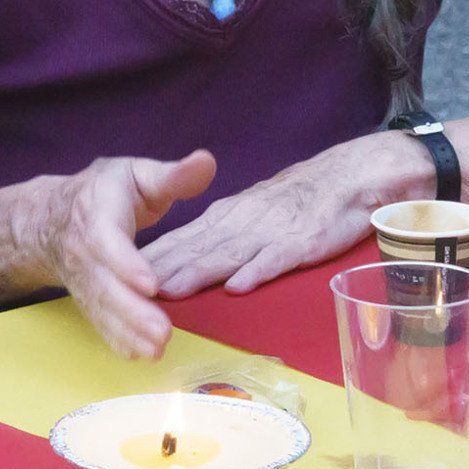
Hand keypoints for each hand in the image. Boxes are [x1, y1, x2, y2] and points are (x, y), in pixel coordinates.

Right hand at [10, 150, 215, 359]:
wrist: (51, 218)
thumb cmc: (105, 192)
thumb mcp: (136, 174)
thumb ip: (173, 175)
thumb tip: (207, 162)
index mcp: (96, 212)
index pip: (105, 239)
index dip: (125, 263)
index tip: (151, 283)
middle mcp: (83, 250)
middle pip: (102, 283)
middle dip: (130, 310)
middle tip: (162, 331)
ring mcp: (82, 278)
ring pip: (100, 307)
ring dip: (126, 331)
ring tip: (157, 348)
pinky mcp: (86, 297)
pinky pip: (98, 322)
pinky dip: (117, 340)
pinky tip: (141, 355)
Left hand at [141, 135, 409, 297]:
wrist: (348, 177)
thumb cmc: (300, 201)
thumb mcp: (251, 213)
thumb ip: (221, 236)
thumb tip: (188, 262)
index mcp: (227, 215)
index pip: (181, 238)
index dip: (152, 258)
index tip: (119, 277)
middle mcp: (241, 222)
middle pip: (194, 248)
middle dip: (161, 270)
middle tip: (126, 291)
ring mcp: (270, 231)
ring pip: (227, 253)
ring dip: (197, 272)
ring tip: (169, 290)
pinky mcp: (302, 241)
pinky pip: (277, 256)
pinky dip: (257, 270)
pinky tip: (239, 285)